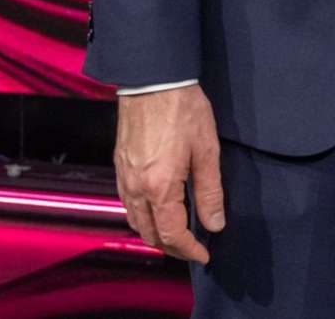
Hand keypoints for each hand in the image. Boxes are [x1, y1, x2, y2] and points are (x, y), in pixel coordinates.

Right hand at [113, 85, 224, 262]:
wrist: (152, 81)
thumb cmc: (183, 110)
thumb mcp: (207, 150)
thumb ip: (210, 191)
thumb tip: (214, 224)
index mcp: (159, 187)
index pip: (172, 233)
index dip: (189, 249)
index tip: (204, 254)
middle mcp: (136, 188)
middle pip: (149, 234)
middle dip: (172, 247)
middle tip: (193, 248)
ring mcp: (124, 178)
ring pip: (135, 221)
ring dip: (155, 234)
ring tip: (178, 234)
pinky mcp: (120, 167)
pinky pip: (127, 204)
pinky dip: (142, 217)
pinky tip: (158, 210)